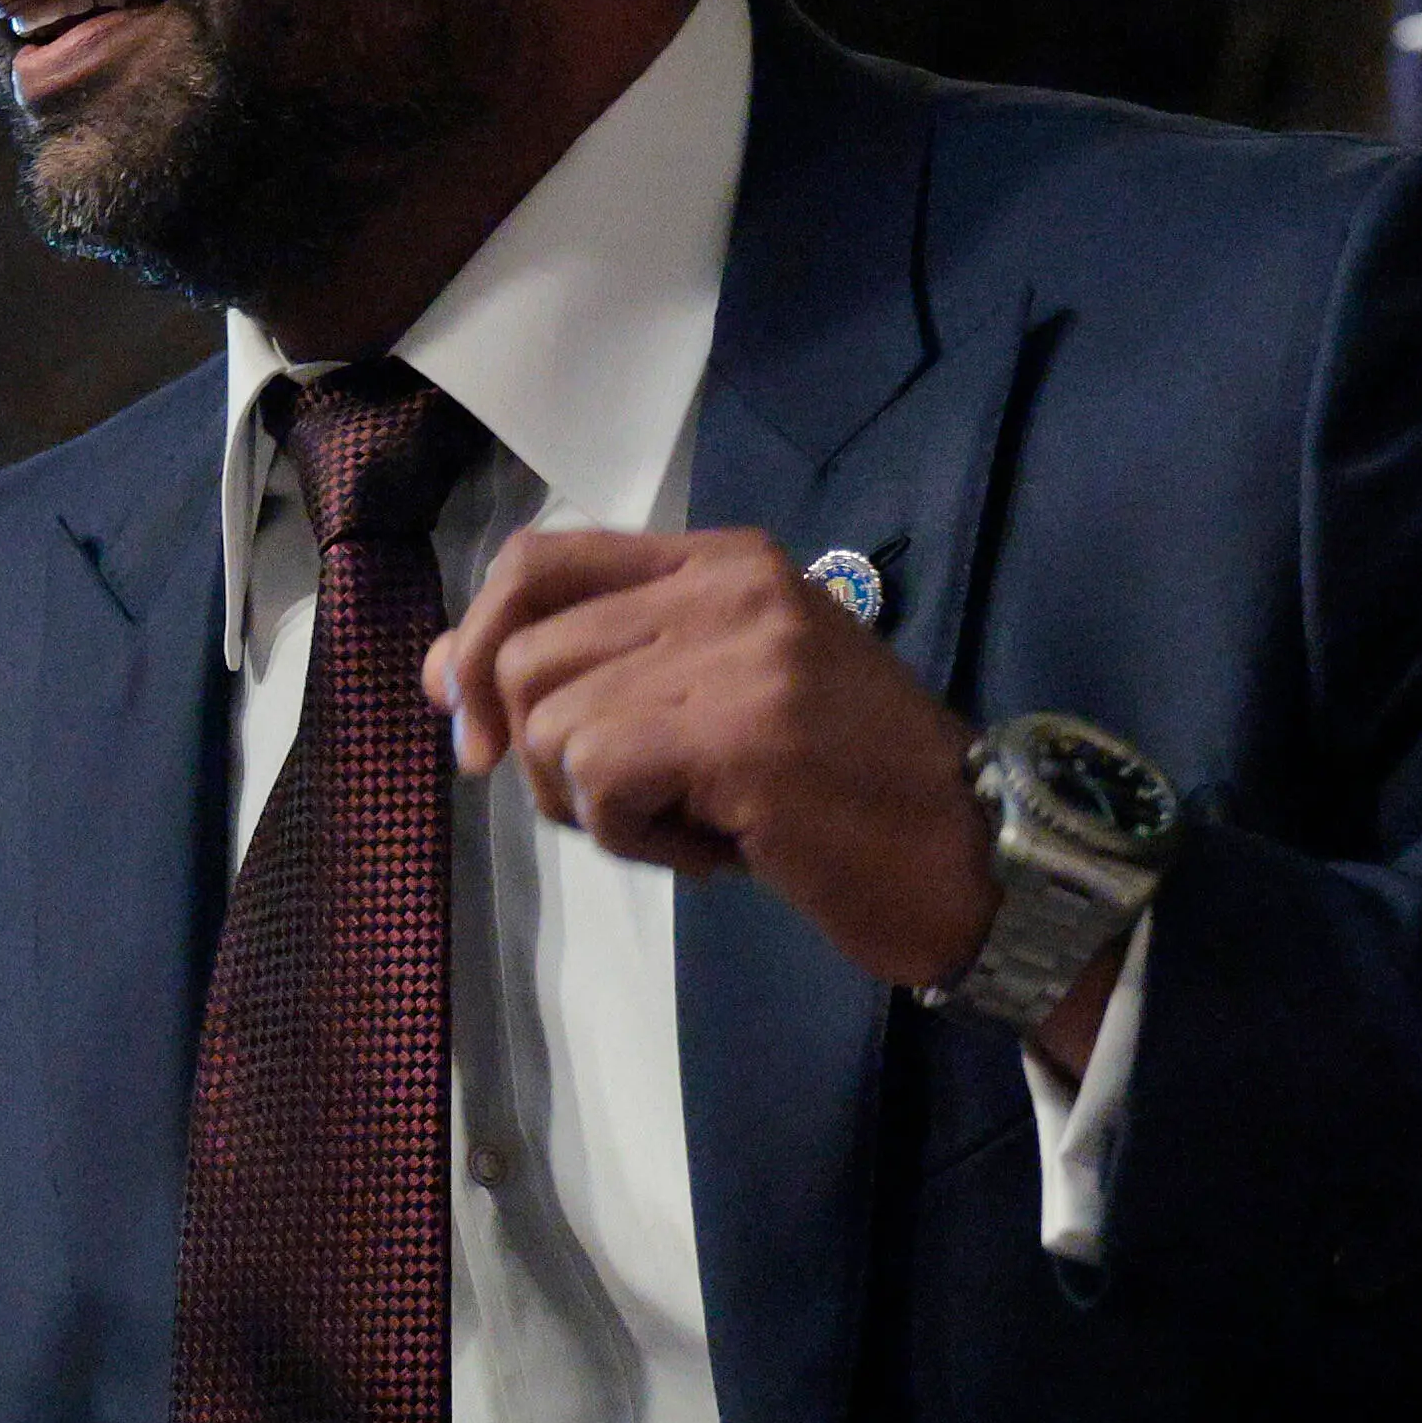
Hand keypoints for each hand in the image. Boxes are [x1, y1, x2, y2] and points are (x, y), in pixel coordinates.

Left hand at [422, 526, 1111, 1066]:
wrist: (973, 864)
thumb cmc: (846, 797)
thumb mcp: (720, 705)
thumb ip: (603, 672)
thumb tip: (448, 679)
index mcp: (727, 561)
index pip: (544, 558)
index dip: (482, 637)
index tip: (473, 721)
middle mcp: (731, 584)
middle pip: (527, 649)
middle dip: (540, 754)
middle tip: (621, 807)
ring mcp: (742, 650)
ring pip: (551, 720)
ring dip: (593, 804)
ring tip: (687, 826)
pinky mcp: (744, 731)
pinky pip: (597, 779)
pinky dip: (632, 838)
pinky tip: (714, 851)